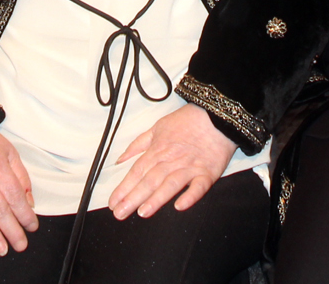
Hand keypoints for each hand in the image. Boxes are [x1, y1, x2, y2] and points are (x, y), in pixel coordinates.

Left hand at [109, 102, 235, 219]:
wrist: (215, 115)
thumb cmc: (186, 121)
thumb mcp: (157, 127)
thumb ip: (138, 144)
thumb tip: (120, 160)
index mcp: (158, 150)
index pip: (137, 171)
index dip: (124, 188)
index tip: (113, 203)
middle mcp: (171, 160)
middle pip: (149, 180)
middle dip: (133, 198)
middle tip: (120, 214)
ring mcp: (190, 167)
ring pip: (170, 184)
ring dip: (156, 199)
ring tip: (143, 213)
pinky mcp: (207, 173)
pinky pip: (198, 186)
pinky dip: (190, 196)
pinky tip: (180, 206)